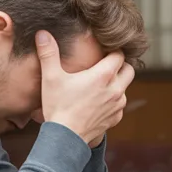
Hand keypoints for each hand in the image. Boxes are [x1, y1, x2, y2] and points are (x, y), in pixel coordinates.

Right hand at [36, 30, 134, 145]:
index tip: (103, 51)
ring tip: (99, 85)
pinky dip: (113, 101)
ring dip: (116, 84)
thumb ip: (48, 53)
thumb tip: (42, 33)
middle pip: (129, 70)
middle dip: (120, 66)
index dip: (112, 51)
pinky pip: (120, 105)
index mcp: (104, 76)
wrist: (65, 138)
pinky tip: (98, 102)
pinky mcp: (115, 118)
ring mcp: (118, 105)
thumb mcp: (51, 77)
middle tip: (104, 66)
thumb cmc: (58, 106)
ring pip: (125, 88)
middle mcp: (116, 89)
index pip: (119, 55)